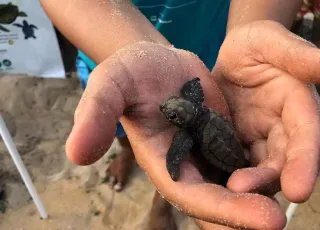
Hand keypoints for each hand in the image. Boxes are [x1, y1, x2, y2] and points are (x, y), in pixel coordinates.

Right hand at [66, 41, 284, 229]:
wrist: (156, 61)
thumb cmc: (131, 72)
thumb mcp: (111, 85)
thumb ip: (96, 114)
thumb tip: (76, 153)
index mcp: (163, 162)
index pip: (193, 195)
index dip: (225, 211)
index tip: (267, 220)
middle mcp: (188, 164)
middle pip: (222, 196)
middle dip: (251, 210)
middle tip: (284, 218)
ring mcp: (209, 151)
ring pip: (240, 180)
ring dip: (267, 190)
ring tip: (299, 188)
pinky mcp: (225, 136)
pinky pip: (250, 156)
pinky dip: (268, 165)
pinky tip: (292, 165)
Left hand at [213, 20, 319, 202]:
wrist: (230, 58)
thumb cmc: (252, 45)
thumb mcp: (270, 42)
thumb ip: (297, 56)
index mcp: (296, 104)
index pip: (306, 135)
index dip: (304, 162)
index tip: (298, 190)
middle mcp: (281, 128)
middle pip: (281, 160)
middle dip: (266, 180)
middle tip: (240, 191)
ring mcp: (257, 137)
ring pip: (256, 166)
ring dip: (245, 183)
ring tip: (225, 193)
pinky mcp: (234, 141)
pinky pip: (231, 161)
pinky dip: (224, 174)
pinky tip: (210, 184)